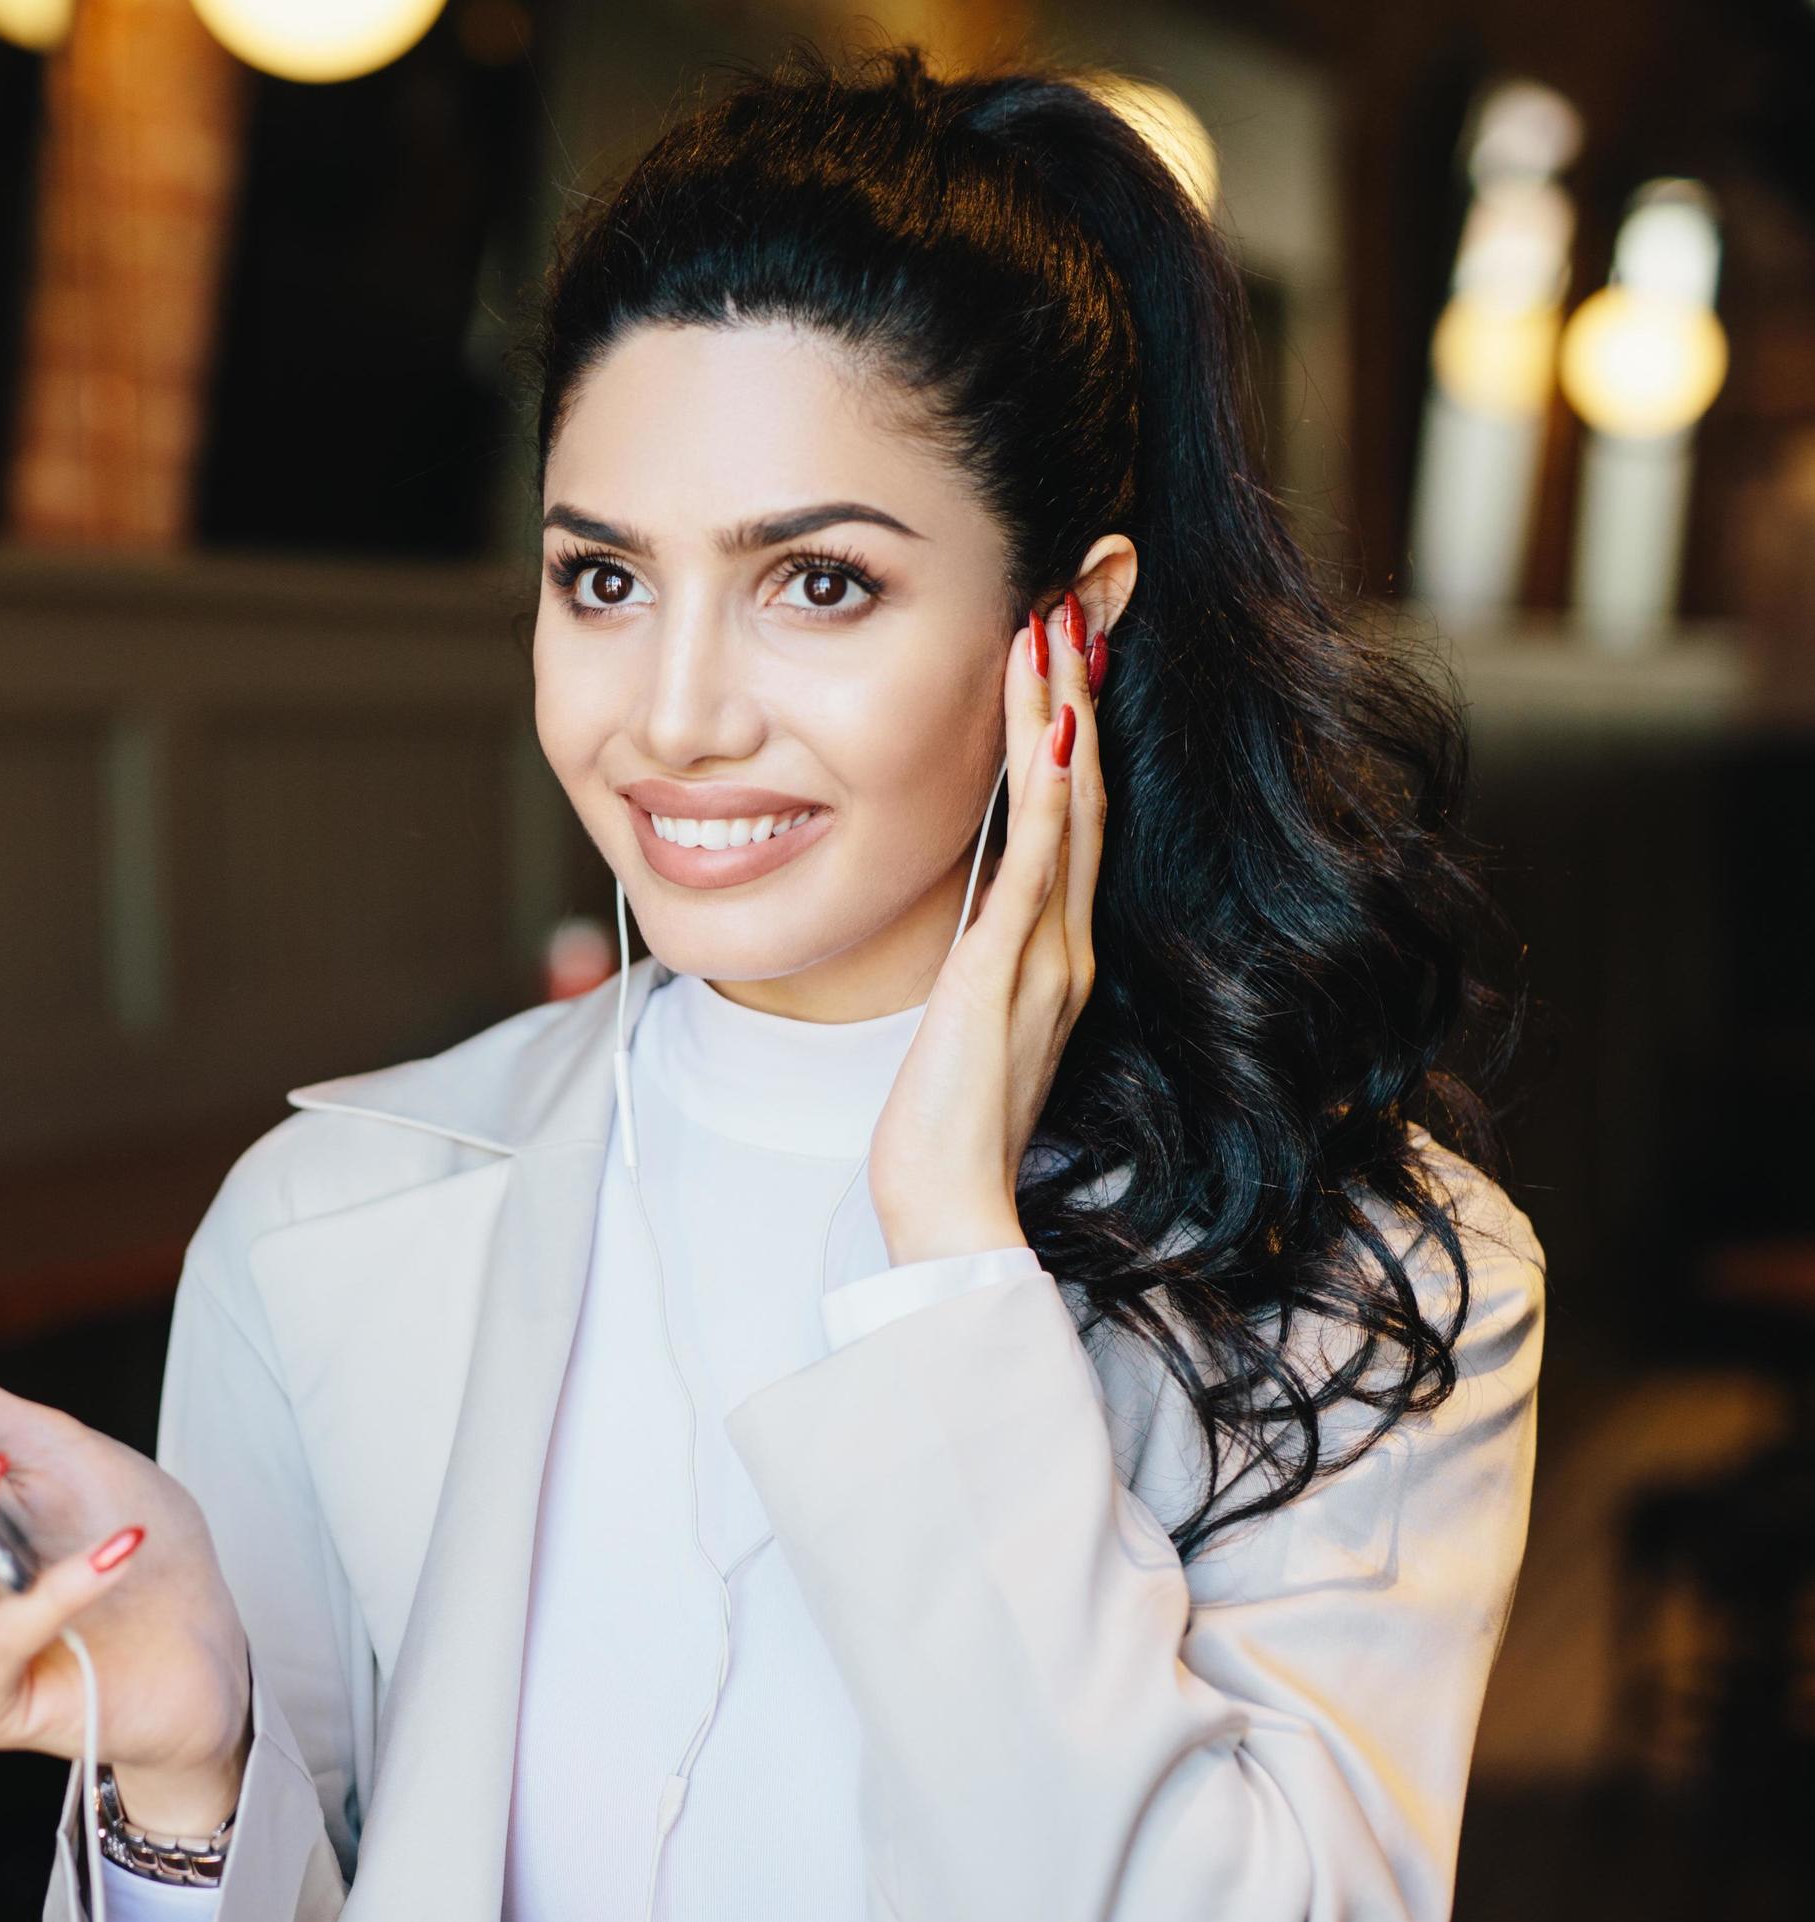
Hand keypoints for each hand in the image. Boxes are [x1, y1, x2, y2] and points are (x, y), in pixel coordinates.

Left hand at [867, 589, 1104, 1262]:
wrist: (952, 1214)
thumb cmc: (945, 1131)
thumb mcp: (961, 1027)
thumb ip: (971, 969)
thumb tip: (958, 924)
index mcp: (1051, 955)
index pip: (1067, 821)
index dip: (1068, 733)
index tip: (1059, 656)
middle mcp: (1062, 946)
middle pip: (1080, 794)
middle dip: (1074, 697)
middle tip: (1069, 605)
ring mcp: (1043, 959)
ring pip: (1064, 811)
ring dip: (1061, 716)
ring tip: (1053, 630)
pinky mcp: (1004, 977)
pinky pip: (1033, 868)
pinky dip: (1046, 796)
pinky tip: (1051, 733)